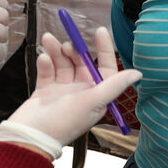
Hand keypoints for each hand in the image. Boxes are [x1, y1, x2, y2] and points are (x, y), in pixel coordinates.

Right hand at [0, 29, 140, 158]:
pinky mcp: (45, 91)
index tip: (99, 30)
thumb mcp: (92, 102)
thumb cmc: (63, 122)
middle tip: (67, 44)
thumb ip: (114, 86)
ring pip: (62, 63)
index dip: (104, 48)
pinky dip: (45, 62)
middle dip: (74, 49)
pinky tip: (42, 59)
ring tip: (48, 40)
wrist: (30, 137)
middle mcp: (81, 92)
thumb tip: (138, 74)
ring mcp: (62, 91)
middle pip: (81, 62)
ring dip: (56, 50)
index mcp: (96, 96)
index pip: (105, 67)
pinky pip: (48, 70)